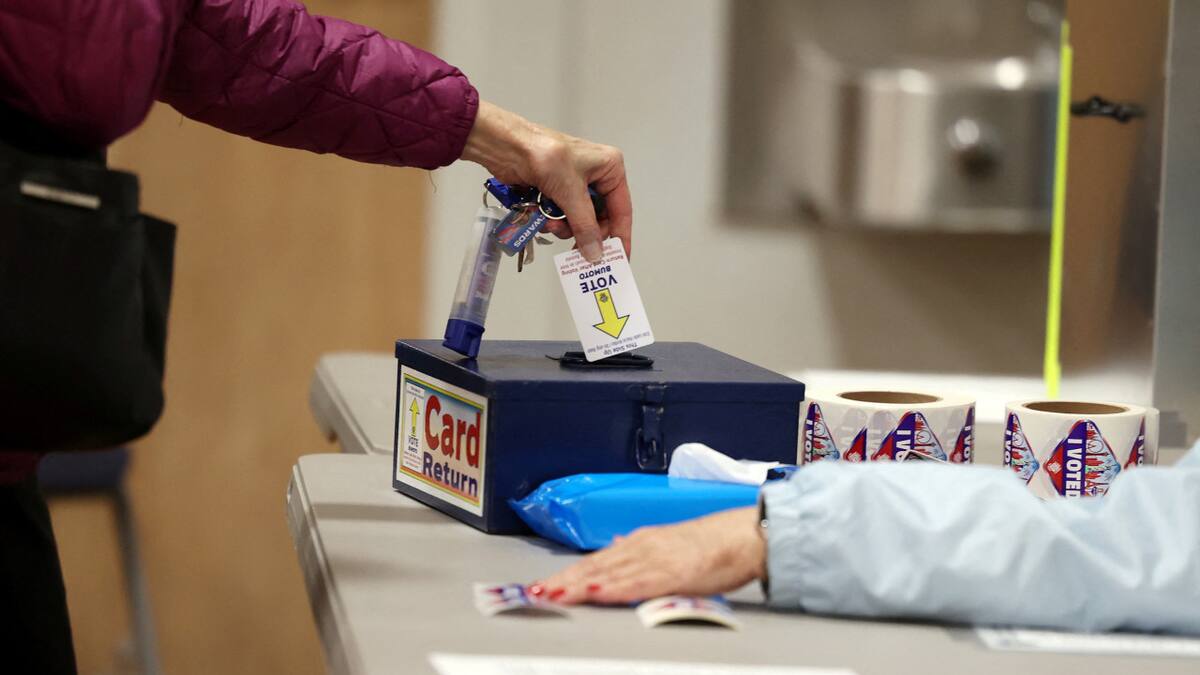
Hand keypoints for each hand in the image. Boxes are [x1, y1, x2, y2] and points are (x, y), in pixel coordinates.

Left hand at [461, 100, 631, 262]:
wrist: (505, 146)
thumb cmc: (543, 154)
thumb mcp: (570, 192)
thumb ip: (585, 225)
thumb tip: (595, 253)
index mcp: (609, 168)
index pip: (621, 209)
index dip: (620, 236)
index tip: (619, 259)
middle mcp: (595, 177)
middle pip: (599, 219)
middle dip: (584, 232)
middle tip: (576, 249)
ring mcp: (574, 185)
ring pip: (578, 221)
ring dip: (564, 227)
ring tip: (551, 224)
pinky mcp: (555, 192)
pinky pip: (561, 217)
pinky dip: (552, 221)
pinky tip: (542, 219)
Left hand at [534, 507, 765, 604]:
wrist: (743, 537)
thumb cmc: (712, 546)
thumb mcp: (668, 543)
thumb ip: (639, 549)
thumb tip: (614, 547)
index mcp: (641, 542)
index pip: (597, 560)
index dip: (569, 573)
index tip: (547, 583)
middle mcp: (643, 547)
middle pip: (596, 566)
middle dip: (566, 580)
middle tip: (539, 592)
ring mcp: (656, 559)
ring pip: (610, 573)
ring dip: (580, 584)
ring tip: (556, 593)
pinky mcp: (673, 573)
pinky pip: (638, 583)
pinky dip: (614, 588)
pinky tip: (597, 592)